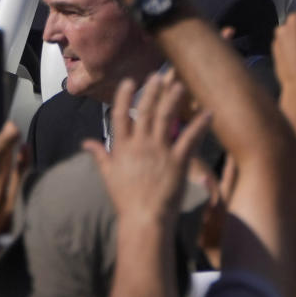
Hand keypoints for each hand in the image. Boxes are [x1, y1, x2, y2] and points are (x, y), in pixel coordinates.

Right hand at [85, 72, 210, 224]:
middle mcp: (140, 146)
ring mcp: (159, 152)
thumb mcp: (108, 176)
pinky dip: (200, 124)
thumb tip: (86, 142)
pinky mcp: (178, 161)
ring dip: (173, 99)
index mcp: (122, 149)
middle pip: (145, 111)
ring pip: (166, 118)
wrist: (144, 220)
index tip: (130, 81)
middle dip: (152, 91)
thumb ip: (99, 155)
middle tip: (159, 76)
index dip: (124, 97)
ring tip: (179, 85)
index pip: (120, 116)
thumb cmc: (126, 200)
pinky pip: (189, 137)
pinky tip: (208, 112)